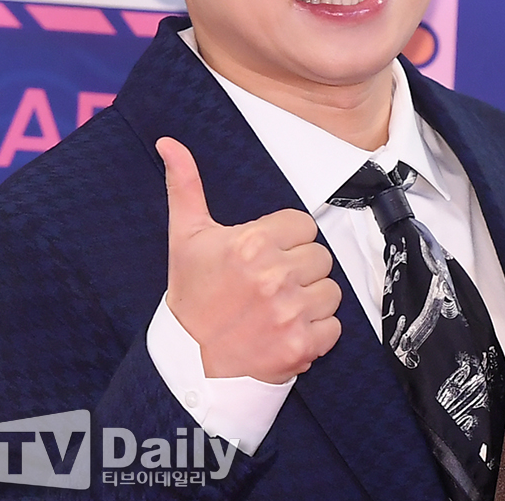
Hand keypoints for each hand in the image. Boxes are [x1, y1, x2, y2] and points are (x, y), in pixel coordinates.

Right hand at [156, 137, 341, 383]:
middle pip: (320, 256)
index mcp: (252, 244)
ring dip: (311, 299)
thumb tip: (170, 143)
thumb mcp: (186, 237)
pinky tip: (287, 330)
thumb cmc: (191, 297)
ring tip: (280, 307)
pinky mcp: (302, 345)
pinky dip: (317, 331)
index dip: (286, 239)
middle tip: (271, 283)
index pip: (303, 225)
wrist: (189, 362)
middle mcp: (274, 276)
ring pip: (330, 290)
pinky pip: (334, 326)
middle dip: (299, 268)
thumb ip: (185, 185)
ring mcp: (290, 312)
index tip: (266, 255)